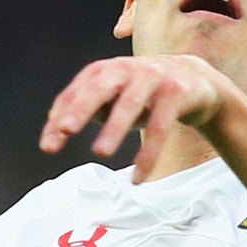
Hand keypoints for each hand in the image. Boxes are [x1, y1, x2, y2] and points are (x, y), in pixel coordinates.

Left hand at [38, 55, 236, 181]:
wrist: (198, 81)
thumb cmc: (146, 94)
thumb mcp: (115, 98)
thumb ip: (88, 109)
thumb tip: (55, 130)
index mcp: (105, 70)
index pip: (75, 93)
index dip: (60, 118)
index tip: (48, 146)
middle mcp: (126, 68)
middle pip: (100, 87)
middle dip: (81, 108)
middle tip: (66, 131)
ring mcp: (153, 77)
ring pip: (131, 103)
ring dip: (114, 128)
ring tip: (99, 153)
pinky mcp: (177, 92)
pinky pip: (161, 126)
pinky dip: (148, 153)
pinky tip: (138, 178)